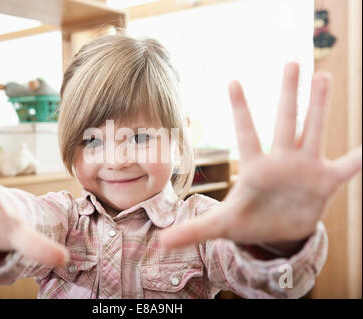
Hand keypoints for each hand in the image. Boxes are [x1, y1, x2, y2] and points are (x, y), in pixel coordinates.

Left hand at [161, 62, 361, 247]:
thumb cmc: (247, 221)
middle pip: (285, 122)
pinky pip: (346, 168)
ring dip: (318, 107)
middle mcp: (281, 161)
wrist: (276, 232)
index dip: (240, 109)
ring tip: (322, 76)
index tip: (232, 81)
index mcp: (255, 168)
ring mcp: (305, 169)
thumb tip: (160, 244)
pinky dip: (358, 158)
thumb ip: (193, 231)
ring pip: (313, 132)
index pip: (246, 133)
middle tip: (291, 62)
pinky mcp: (324, 183)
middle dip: (288, 94)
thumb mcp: (220, 226)